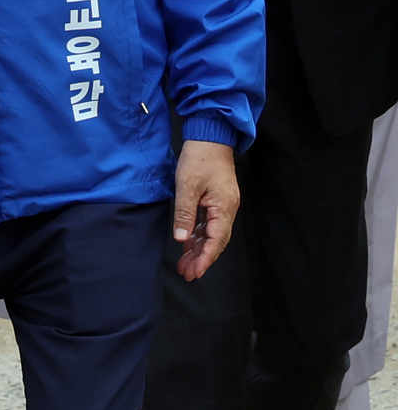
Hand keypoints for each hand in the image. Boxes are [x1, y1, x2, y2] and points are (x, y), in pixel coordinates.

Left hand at [172, 139, 238, 280]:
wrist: (209, 136)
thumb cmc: (199, 158)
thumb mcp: (187, 187)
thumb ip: (185, 215)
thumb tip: (182, 239)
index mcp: (224, 207)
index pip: (217, 240)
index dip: (206, 258)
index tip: (195, 272)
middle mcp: (227, 209)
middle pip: (216, 240)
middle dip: (202, 258)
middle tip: (188, 274)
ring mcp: (223, 205)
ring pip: (212, 234)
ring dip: (199, 249)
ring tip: (185, 264)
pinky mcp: (216, 200)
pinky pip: (208, 223)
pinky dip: (198, 235)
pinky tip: (188, 244)